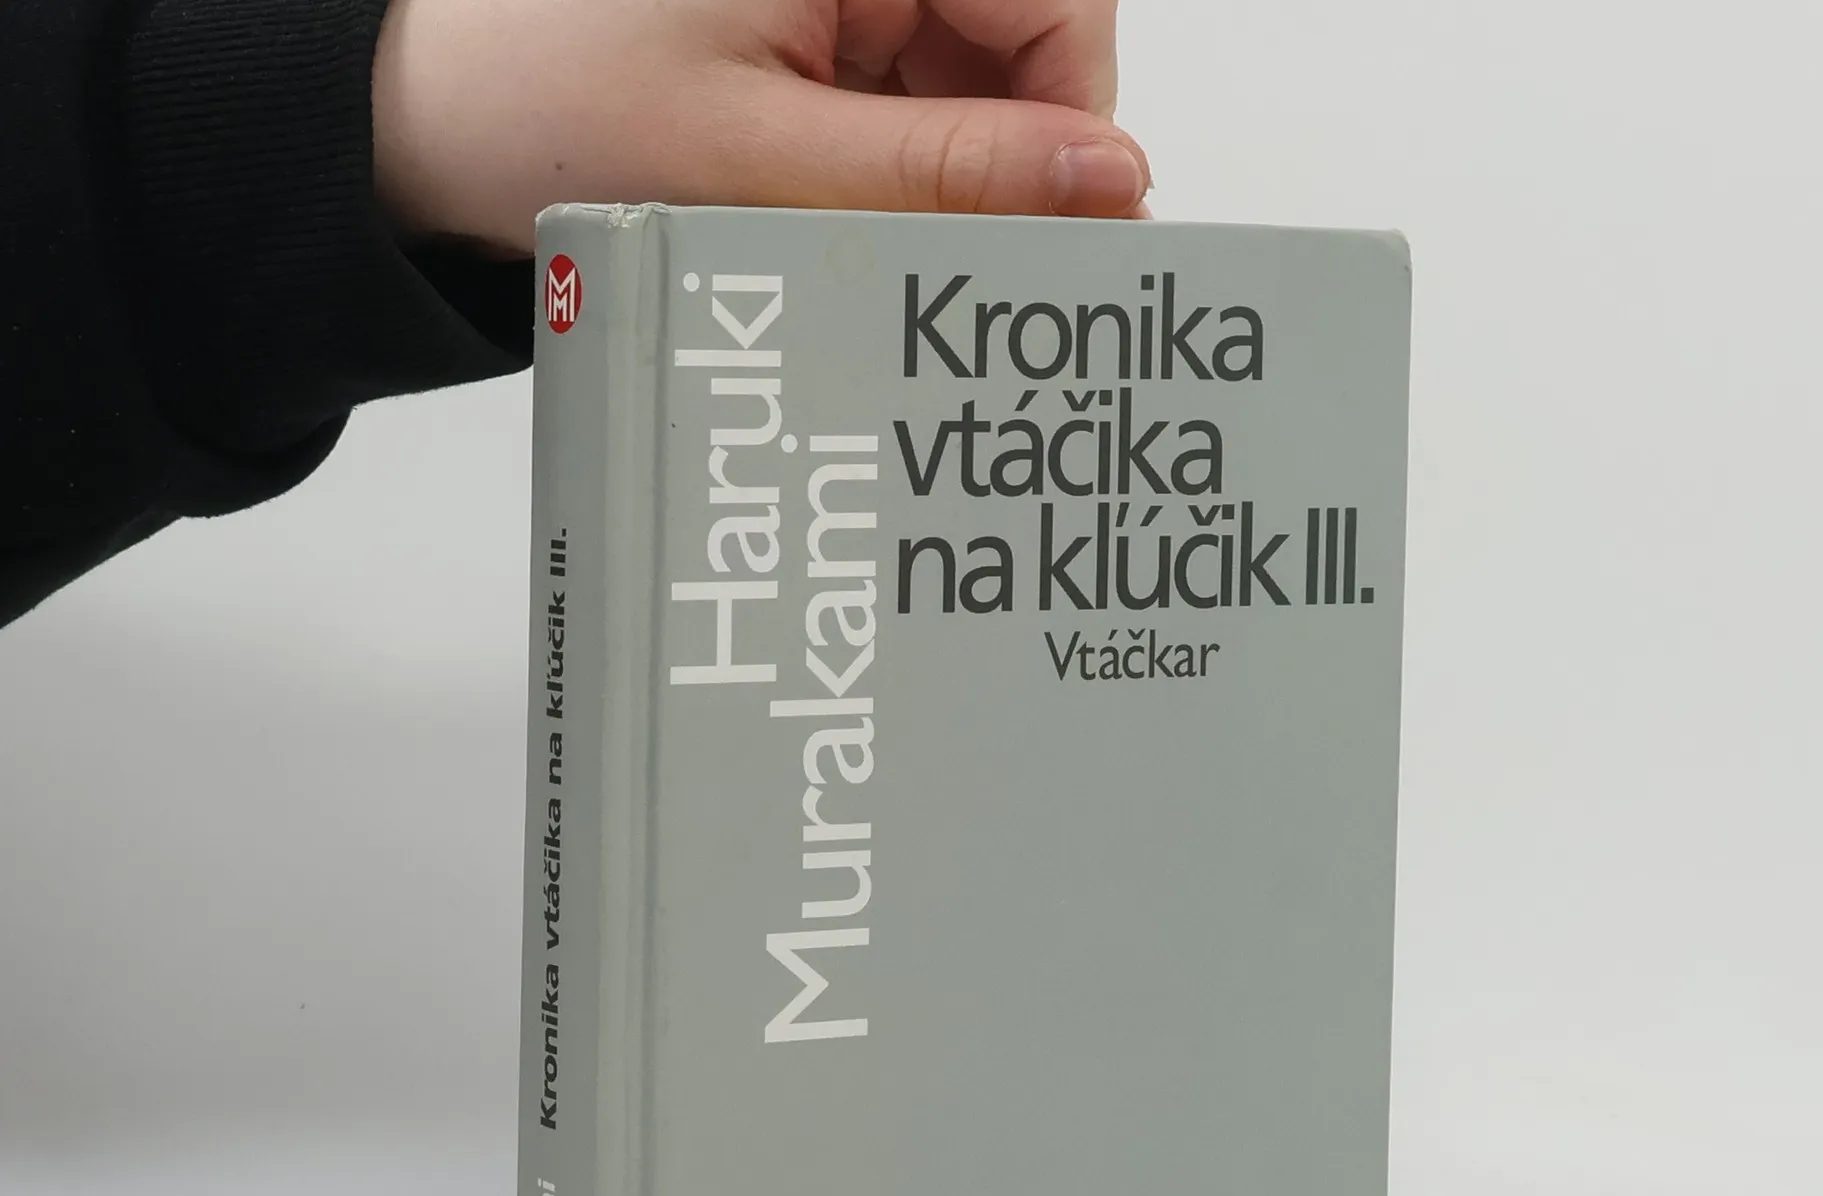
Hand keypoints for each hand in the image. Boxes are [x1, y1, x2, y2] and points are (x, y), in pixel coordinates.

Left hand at [372, 0, 1148, 253]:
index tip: (1057, 232)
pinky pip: (906, 96)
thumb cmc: (556, 106)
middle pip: (1016, 40)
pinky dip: (895, 168)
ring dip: (941, 174)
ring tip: (858, 237)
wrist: (432, 122)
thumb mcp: (771, 159)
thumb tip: (1110, 180)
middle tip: (950, 261)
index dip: (1073, 123)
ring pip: (968, 80)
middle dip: (998, 158)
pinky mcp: (813, 25)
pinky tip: (842, 215)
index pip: (1052, 0)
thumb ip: (948, 172)